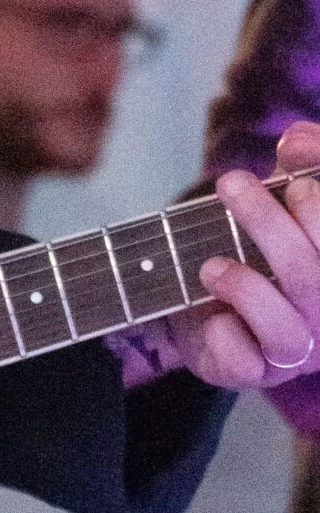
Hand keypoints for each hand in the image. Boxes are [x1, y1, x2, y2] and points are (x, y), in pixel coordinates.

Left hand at [155, 122, 319, 389]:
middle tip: (231, 184)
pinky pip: (247, 362)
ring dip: (246, 287)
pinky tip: (212, 313)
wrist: (204, 300)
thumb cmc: (261, 243)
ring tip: (210, 263)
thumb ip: (301, 162)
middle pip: (315, 277)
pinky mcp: (253, 373)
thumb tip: (298, 139)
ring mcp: (298, 351)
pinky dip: (228, 335)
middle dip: (272, 225)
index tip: (299, 182)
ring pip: (288, 330)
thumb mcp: (283, 195)